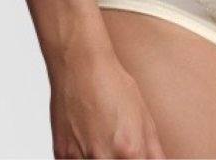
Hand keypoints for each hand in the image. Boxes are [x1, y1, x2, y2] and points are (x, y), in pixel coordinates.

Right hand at [50, 52, 166, 158]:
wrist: (80, 65)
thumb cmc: (112, 85)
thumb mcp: (144, 117)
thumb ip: (154, 152)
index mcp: (129, 152)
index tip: (135, 155)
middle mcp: (104, 159)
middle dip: (120, 159)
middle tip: (118, 144)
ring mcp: (79, 159)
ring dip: (100, 158)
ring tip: (102, 139)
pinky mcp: (61, 155)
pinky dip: (83, 156)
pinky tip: (88, 139)